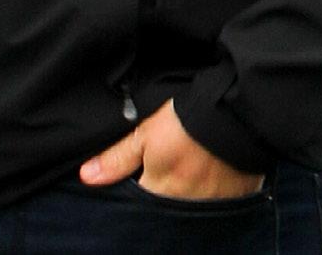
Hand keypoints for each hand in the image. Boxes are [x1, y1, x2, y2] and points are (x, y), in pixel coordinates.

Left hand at [79, 99, 264, 199]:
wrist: (234, 114)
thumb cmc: (187, 120)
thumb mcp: (146, 133)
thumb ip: (117, 158)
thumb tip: (87, 177)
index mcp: (160, 190)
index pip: (140, 201)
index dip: (139, 185)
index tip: (143, 170)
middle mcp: (184, 205)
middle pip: (164, 206)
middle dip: (162, 191)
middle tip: (170, 165)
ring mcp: (211, 204)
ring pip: (190, 206)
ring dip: (187, 191)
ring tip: (190, 166)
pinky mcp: (234, 198)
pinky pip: (217, 204)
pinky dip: (211, 191)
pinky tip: (211, 172)